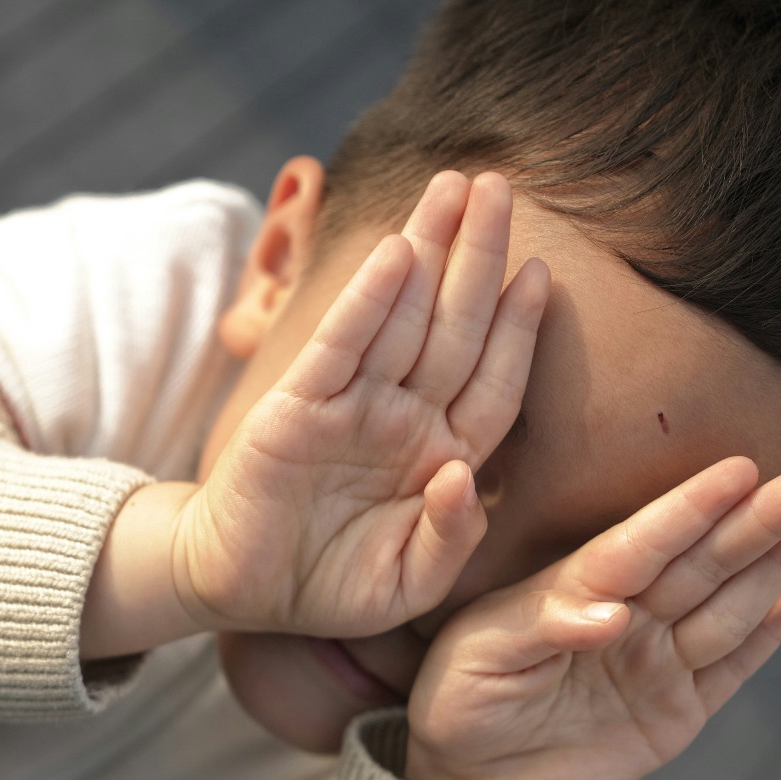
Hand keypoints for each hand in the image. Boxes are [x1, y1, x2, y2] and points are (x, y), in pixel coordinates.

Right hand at [173, 171, 549, 637]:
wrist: (241, 594)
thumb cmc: (332, 587)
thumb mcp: (409, 583)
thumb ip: (450, 537)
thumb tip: (462, 476)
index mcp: (441, 454)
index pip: (492, 380)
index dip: (517, 328)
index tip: (539, 272)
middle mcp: (402, 418)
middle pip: (454, 326)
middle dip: (478, 255)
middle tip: (499, 185)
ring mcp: (350, 407)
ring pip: (402, 317)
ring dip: (429, 250)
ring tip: (454, 187)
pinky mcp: (297, 408)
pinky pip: (341, 346)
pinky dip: (367, 301)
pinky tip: (394, 252)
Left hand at [403, 458, 780, 779]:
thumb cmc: (461, 703)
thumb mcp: (481, 658)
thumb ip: (545, 625)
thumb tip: (613, 614)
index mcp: (574, 590)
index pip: (643, 542)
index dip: (691, 507)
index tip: (740, 470)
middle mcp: (626, 616)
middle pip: (700, 562)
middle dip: (755, 521)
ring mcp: (655, 663)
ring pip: (726, 606)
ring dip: (772, 563)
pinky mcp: (676, 712)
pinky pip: (729, 668)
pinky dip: (765, 635)